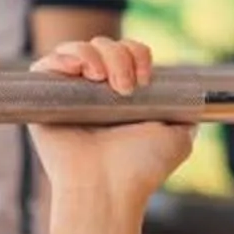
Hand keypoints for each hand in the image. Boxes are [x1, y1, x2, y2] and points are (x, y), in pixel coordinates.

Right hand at [28, 37, 195, 216]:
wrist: (108, 189)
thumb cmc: (141, 168)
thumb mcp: (179, 136)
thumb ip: (185, 112)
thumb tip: (190, 97)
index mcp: (123, 94)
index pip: (128, 52)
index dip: (137, 54)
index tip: (146, 78)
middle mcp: (95, 91)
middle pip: (103, 45)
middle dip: (118, 56)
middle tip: (124, 88)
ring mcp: (68, 94)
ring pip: (76, 49)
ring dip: (91, 54)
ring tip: (99, 79)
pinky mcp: (43, 100)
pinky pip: (44, 65)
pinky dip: (59, 58)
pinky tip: (75, 69)